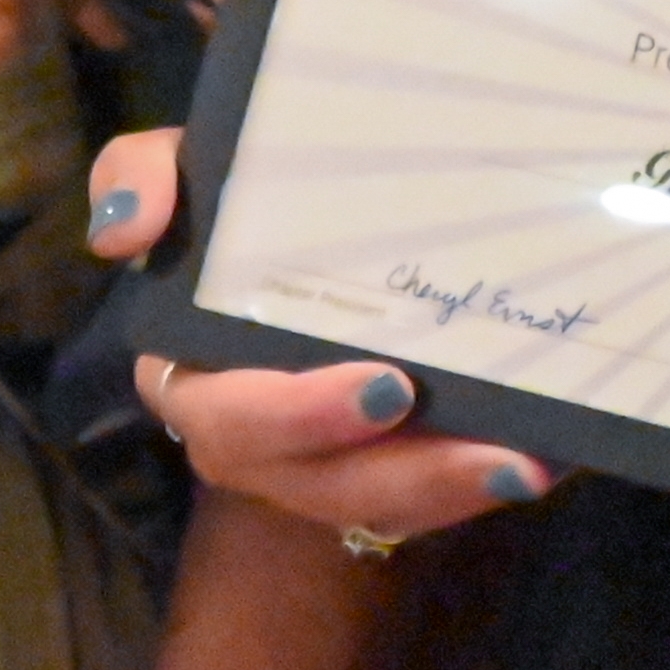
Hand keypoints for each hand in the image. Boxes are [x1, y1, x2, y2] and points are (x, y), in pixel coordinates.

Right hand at [84, 125, 556, 547]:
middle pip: (314, 485)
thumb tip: (123, 226)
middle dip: (399, 474)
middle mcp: (259, 436)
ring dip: (452, 493)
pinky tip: (546, 456)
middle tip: (485, 449)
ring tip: (528, 466)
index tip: (384, 387)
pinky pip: (426, 496)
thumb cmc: (244, 200)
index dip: (296, 417)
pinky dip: (479, 481)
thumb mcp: (195, 166)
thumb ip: (145, 171)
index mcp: (197, 370)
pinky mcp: (388, 463)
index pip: (226, 417)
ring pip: (379, 504)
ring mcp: (327, 459)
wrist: (316, 214)